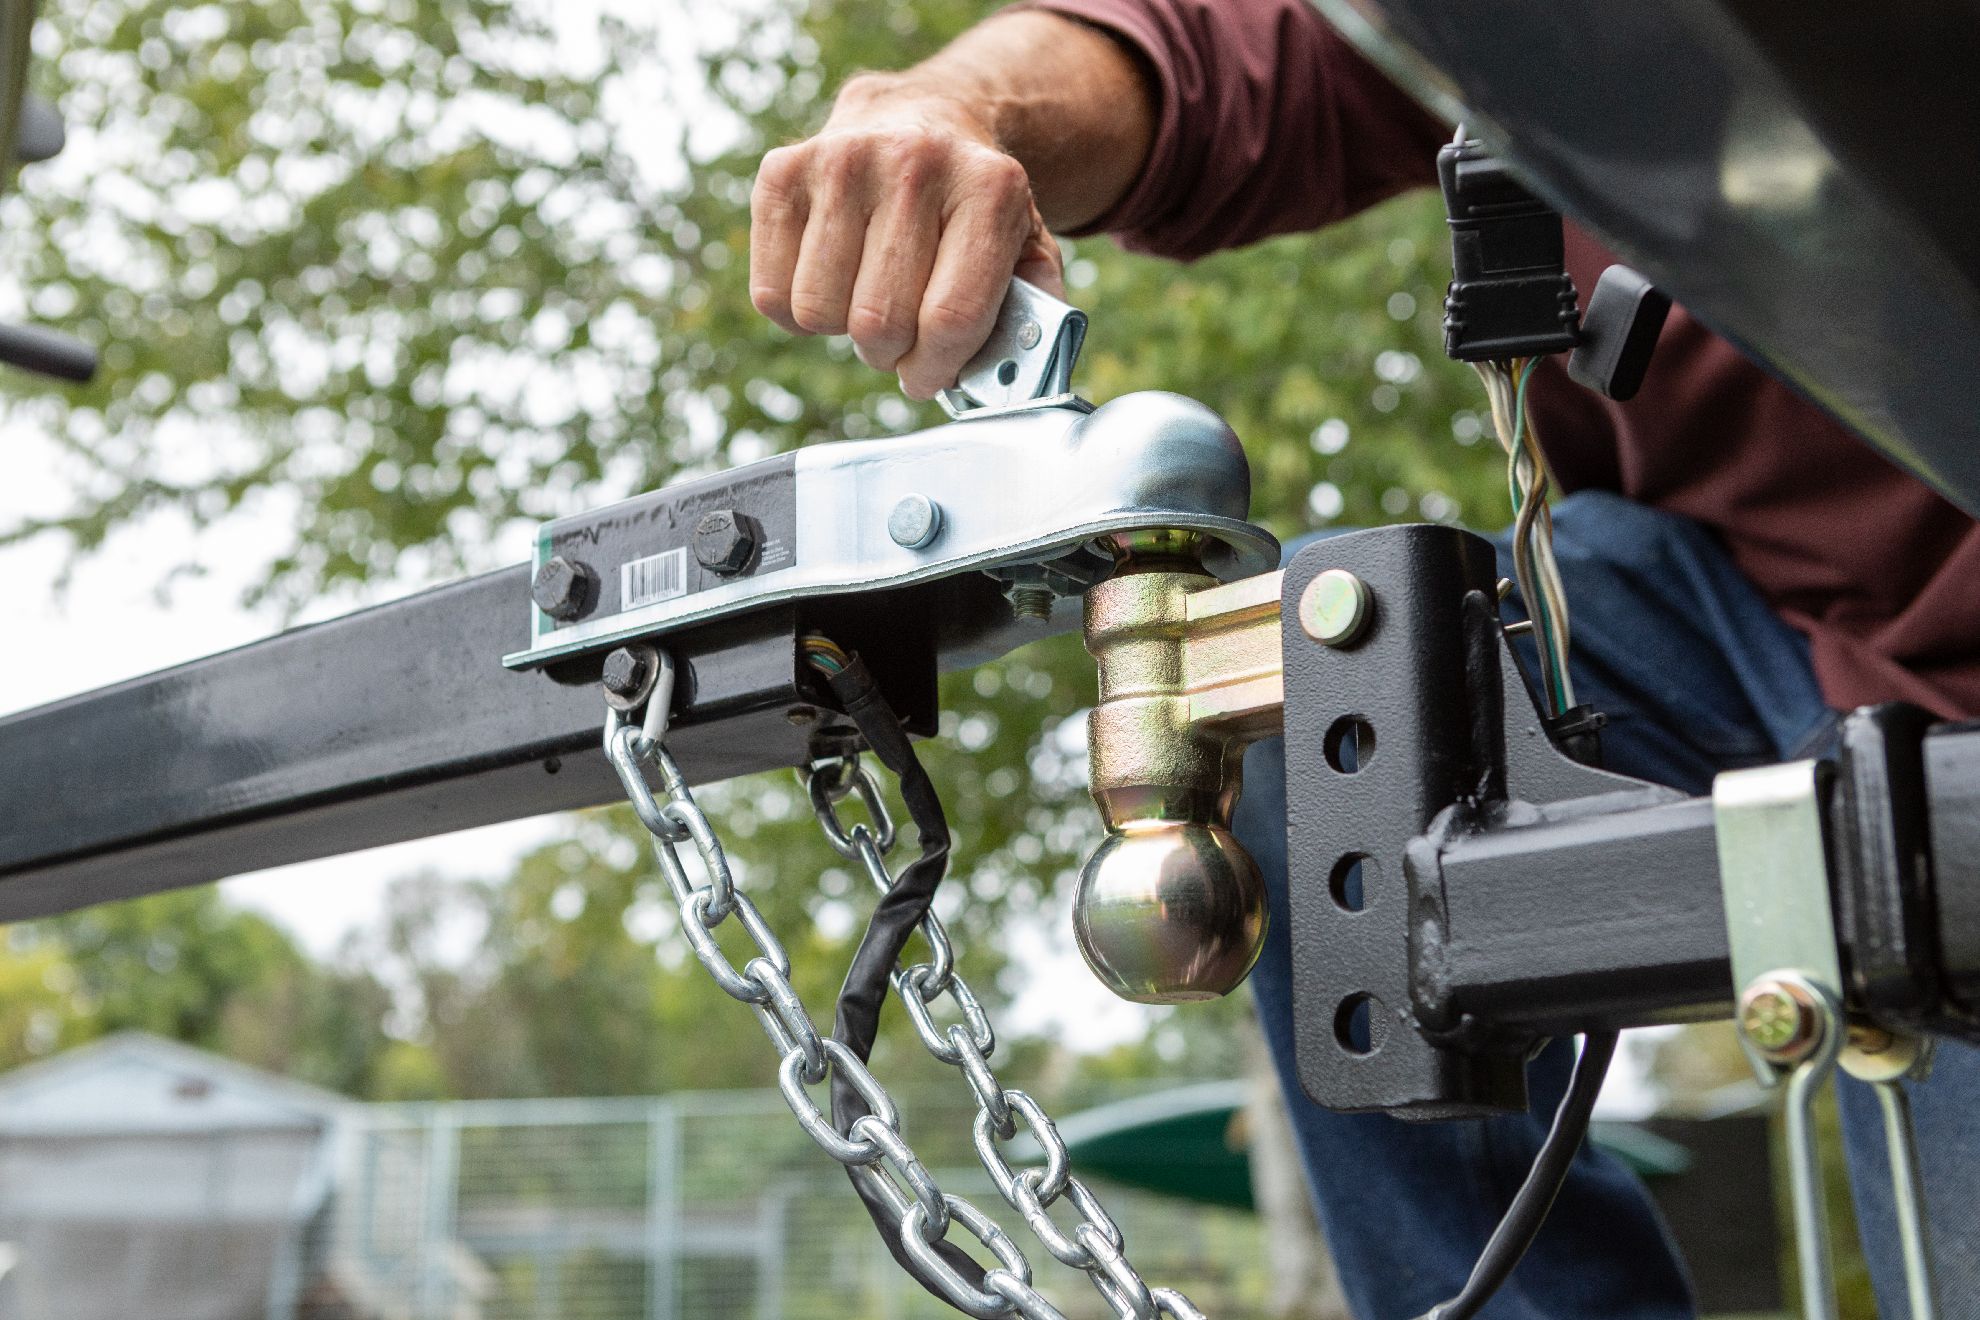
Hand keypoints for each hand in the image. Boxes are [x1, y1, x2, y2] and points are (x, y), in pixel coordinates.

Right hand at [749, 77, 1064, 400]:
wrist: (922, 117)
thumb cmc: (972, 207)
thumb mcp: (1027, 247)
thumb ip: (1036, 313)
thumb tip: (1017, 376)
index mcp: (990, 188)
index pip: (949, 319)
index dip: (936, 369)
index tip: (930, 376)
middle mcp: (914, 162)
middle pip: (880, 323)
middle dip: (892, 353)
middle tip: (903, 336)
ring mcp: (841, 160)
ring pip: (818, 313)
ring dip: (843, 329)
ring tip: (869, 297)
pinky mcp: (782, 171)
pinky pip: (772, 294)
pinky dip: (797, 310)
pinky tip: (831, 276)